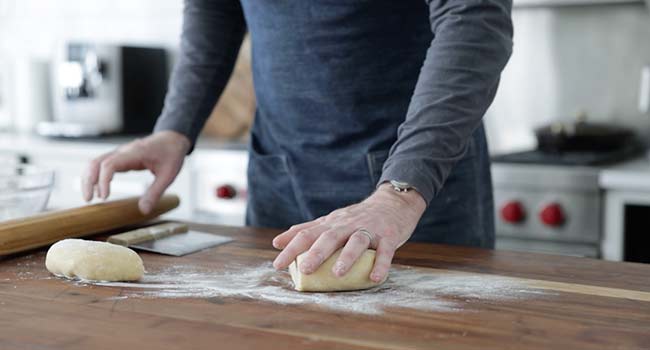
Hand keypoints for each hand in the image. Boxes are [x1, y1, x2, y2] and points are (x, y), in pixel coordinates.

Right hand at [82, 131, 190, 213]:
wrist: (173, 139)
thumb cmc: (172, 154)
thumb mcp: (168, 175)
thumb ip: (155, 193)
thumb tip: (143, 210)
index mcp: (135, 153)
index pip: (110, 164)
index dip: (103, 180)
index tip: (104, 197)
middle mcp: (123, 151)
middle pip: (96, 162)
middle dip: (89, 181)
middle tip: (89, 199)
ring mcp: (120, 153)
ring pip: (96, 162)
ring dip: (89, 178)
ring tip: (90, 197)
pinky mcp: (120, 157)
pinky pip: (102, 164)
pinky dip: (95, 176)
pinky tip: (98, 189)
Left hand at [272, 183, 425, 282]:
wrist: (393, 203)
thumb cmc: (357, 217)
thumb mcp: (331, 221)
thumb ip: (306, 231)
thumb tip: (277, 242)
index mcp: (332, 223)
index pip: (307, 234)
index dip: (292, 248)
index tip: (277, 264)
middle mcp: (347, 225)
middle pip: (330, 237)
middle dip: (316, 253)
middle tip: (304, 269)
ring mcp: (369, 230)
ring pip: (356, 242)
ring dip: (347, 257)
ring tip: (338, 274)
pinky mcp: (389, 236)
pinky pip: (385, 251)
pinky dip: (380, 264)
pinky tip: (374, 278)